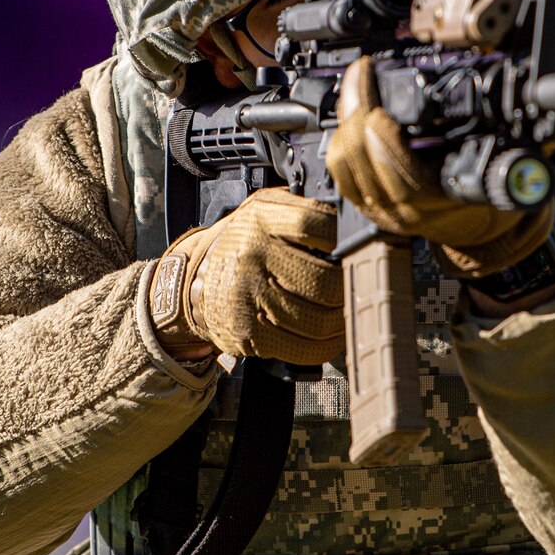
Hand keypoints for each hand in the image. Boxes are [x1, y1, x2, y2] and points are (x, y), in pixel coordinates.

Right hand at [148, 188, 343, 366]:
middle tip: (362, 287)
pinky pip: (305, 348)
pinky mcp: (250, 334)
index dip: (348, 236)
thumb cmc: (243, 243)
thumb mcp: (264, 209)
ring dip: (344, 320)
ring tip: (350, 311)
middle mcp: (252, 256)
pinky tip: (332, 334)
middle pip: (326, 281)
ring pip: (321, 320)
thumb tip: (355, 217)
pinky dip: (328, 345)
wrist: (192, 281)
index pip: (317, 224)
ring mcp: (249, 298)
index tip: (362, 244)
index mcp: (260, 218)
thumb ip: (303, 207)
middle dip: (352, 287)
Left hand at [326, 58, 553, 277]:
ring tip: (356, 88)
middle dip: (355, 110)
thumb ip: (522, 142)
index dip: (382, 133)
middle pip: (360, 159)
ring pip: (343, 164)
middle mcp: (404, 210)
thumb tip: (538, 109)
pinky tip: (349, 116)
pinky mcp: (365, 204)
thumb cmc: (490, 201)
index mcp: (439, 201)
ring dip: (344, 122)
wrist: (478, 232)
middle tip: (363, 74)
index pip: (399, 172)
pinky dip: (338, 140)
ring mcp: (380, 209)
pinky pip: (338, 172)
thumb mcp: (506, 169)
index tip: (380, 97)